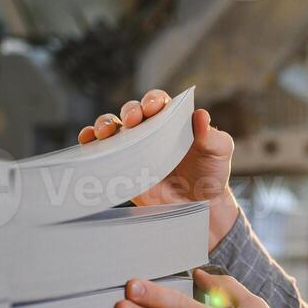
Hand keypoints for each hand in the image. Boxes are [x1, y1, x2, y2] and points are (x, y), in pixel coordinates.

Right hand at [78, 89, 238, 250]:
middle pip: (131, 111)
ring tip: (106, 132)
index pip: (157, 101)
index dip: (152, 100)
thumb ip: (213, 136)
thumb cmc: (211, 173)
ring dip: (105, 124)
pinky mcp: (122, 167)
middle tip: (134, 121)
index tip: (153, 108)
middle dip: (129, 111)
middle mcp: (150, 129)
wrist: (200, 206)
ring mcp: (134, 148)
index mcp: (172, 119)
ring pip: (113, 127)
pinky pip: (102, 151)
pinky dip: (90, 142)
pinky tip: (88, 141)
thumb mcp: (219, 152)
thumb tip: (202, 116)